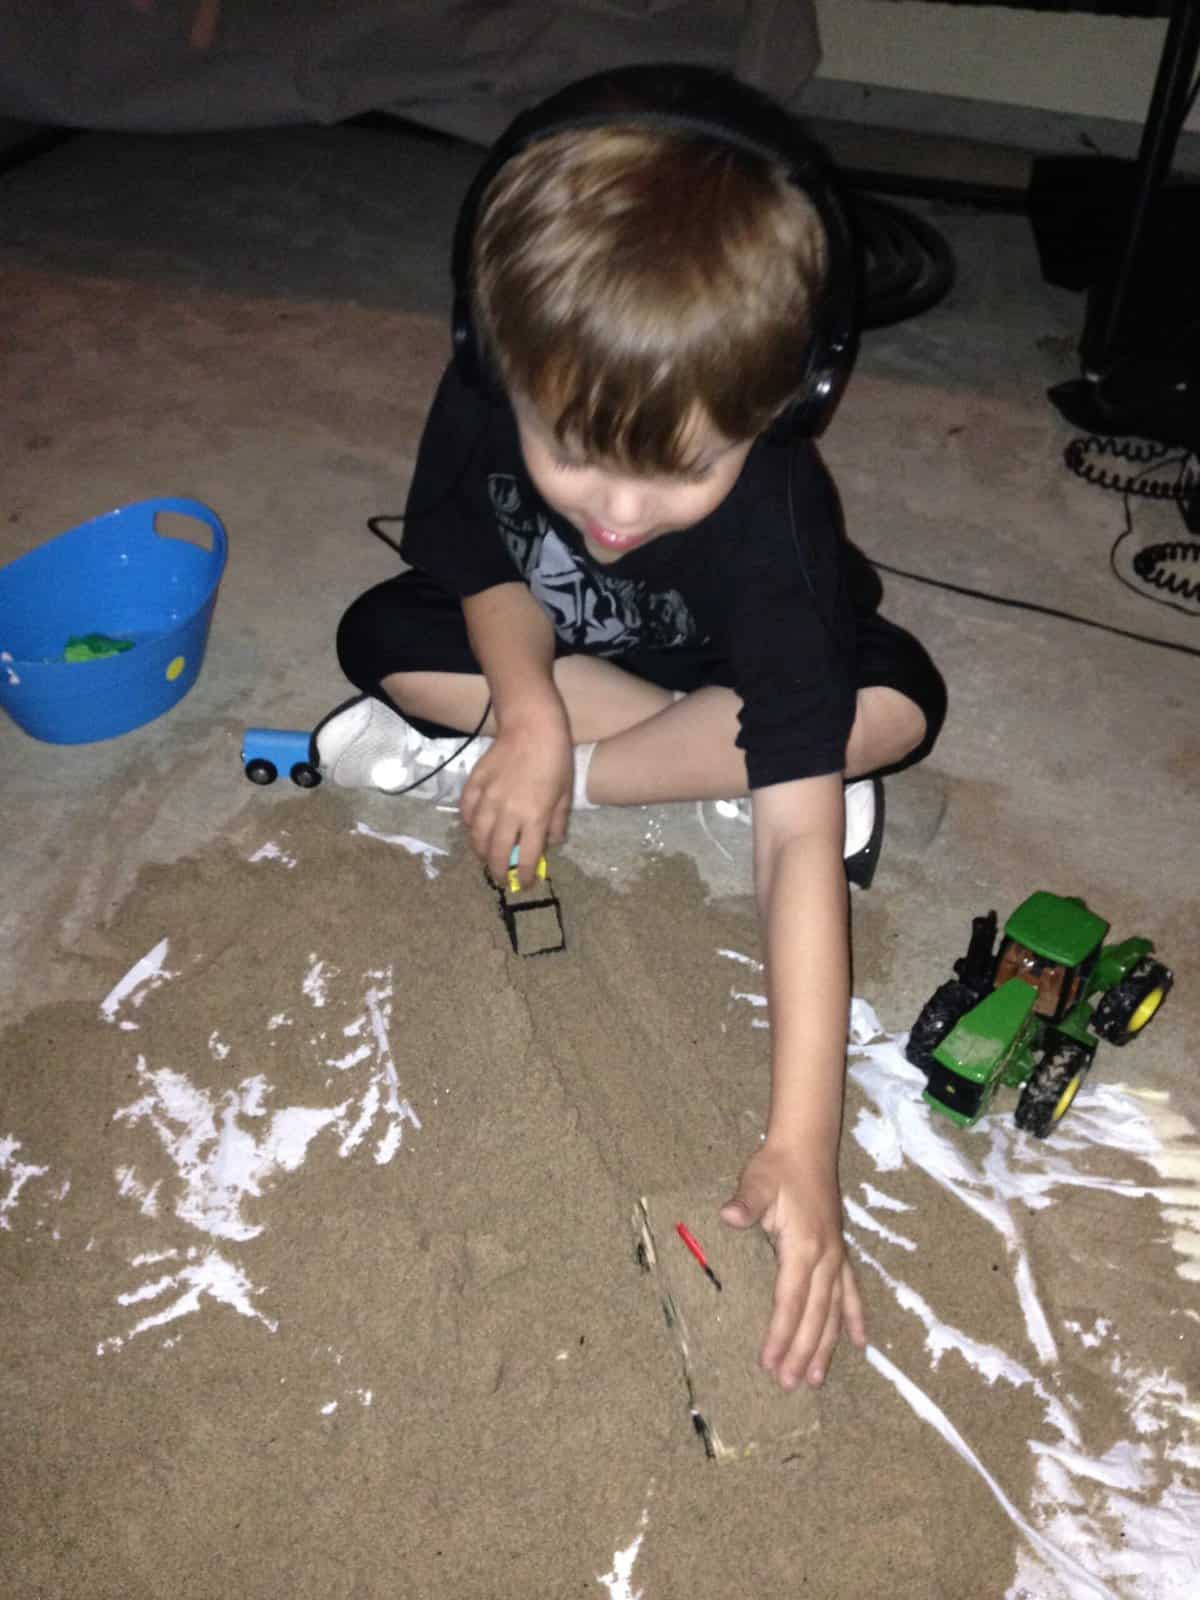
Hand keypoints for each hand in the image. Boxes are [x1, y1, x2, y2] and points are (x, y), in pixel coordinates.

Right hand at [459, 703, 572, 886]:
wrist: (531, 727)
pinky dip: (468, 824)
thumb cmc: (555, 759)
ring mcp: (488, 798)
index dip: (525, 875)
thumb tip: (551, 843)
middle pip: (496, 852)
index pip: (527, 857)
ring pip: (476, 836)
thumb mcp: (565, 794)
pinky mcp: (475, 785)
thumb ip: (557, 822)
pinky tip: (474, 827)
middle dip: (498, 870)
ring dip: (480, 851)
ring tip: (486, 856)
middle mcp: (508, 812)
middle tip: (501, 877)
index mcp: (534, 817)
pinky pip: (465, 812)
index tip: (525, 883)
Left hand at [721, 1144, 865, 1390]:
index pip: (790, 1300)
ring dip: (826, 1346)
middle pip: (814, 1315)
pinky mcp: (840, 1253)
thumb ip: (747, 1201)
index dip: (781, 1334)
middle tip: (788, 1385)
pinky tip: (860, 1344)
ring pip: (833, 1311)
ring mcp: (837, 1257)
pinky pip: (851, 1293)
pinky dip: (855, 1318)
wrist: (808, 1147)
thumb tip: (730, 1216)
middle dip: (802, 1352)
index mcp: (804, 1245)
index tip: (769, 1363)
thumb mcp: (758, 1180)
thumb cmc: (778, 1166)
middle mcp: (826, 1257)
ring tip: (816, 1380)